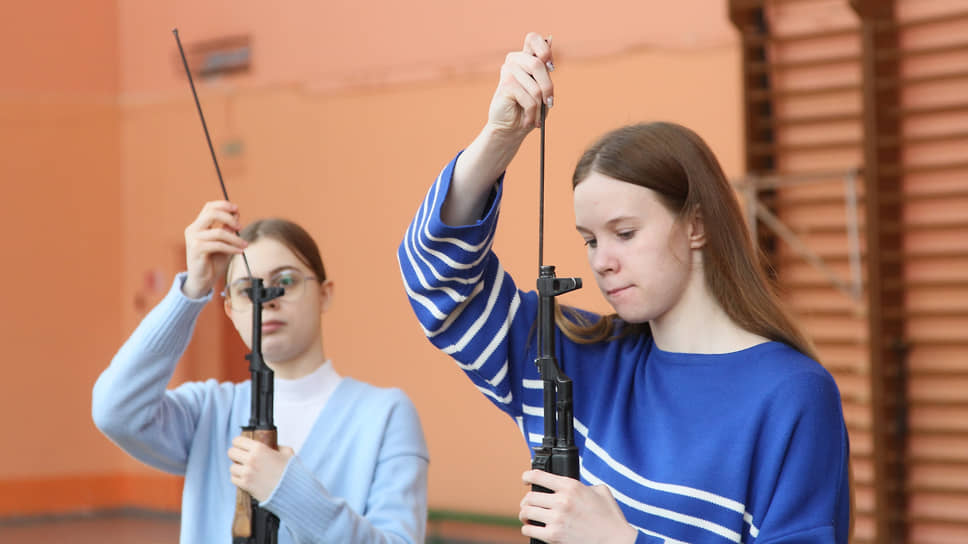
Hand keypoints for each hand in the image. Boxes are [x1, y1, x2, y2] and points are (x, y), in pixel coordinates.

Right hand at [182, 200, 246, 298]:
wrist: (202, 280)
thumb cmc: (213, 261)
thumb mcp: (224, 242)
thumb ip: (228, 229)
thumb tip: (236, 215)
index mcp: (198, 225)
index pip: (209, 207)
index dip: (224, 205)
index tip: (237, 210)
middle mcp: (193, 229)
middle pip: (212, 214)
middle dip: (229, 218)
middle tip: (240, 227)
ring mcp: (193, 239)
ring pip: (219, 232)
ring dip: (235, 238)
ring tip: (244, 245)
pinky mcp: (196, 249)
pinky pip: (218, 245)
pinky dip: (232, 248)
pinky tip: (239, 251)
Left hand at [227, 436, 294, 502]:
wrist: (291, 490)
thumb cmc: (290, 471)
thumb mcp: (287, 453)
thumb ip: (278, 446)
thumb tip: (273, 445)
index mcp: (259, 448)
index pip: (237, 441)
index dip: (238, 443)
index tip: (240, 446)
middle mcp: (251, 459)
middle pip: (231, 452)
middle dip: (236, 455)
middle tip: (241, 458)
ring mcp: (247, 472)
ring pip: (231, 467)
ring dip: (237, 468)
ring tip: (245, 470)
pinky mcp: (245, 485)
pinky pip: (233, 479)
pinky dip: (238, 479)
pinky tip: (246, 478)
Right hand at [487, 32, 554, 138]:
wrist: (511, 128)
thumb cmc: (529, 108)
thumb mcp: (542, 87)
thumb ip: (545, 67)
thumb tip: (550, 39)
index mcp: (525, 58)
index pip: (533, 38)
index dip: (544, 50)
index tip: (551, 68)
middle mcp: (514, 61)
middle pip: (538, 64)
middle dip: (547, 87)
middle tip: (549, 103)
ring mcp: (508, 71)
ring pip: (535, 86)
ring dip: (539, 106)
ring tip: (536, 117)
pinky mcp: (505, 85)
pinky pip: (528, 99)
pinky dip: (532, 113)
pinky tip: (528, 120)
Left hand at [519, 470, 637, 543]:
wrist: (616, 541)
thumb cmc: (610, 518)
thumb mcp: (601, 491)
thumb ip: (584, 485)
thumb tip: (572, 487)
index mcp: (571, 486)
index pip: (539, 476)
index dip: (528, 476)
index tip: (526, 479)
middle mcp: (562, 501)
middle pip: (529, 496)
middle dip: (527, 500)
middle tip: (529, 504)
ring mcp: (557, 519)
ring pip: (526, 512)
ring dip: (525, 514)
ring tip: (528, 516)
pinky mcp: (554, 536)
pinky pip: (529, 529)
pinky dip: (528, 528)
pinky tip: (533, 528)